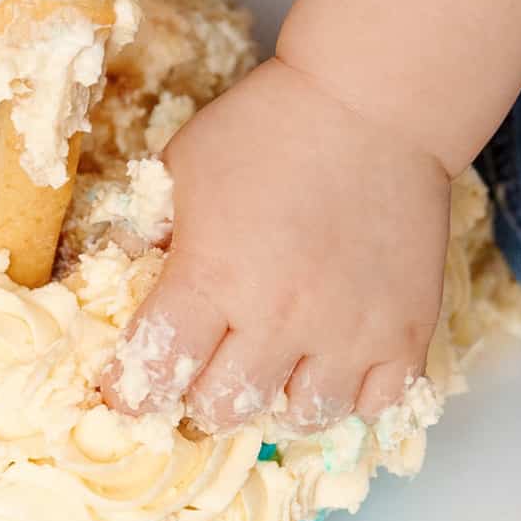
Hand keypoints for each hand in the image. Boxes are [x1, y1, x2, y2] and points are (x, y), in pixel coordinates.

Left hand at [102, 55, 451, 430]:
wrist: (373, 102)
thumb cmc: (267, 127)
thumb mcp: (181, 169)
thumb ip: (148, 233)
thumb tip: (115, 277)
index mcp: (212, 276)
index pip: (153, 373)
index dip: (132, 390)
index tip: (131, 387)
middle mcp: (279, 317)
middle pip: (223, 410)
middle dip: (200, 397)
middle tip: (205, 371)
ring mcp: (348, 332)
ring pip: (300, 418)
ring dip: (276, 399)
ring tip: (272, 366)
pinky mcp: (405, 333)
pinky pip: (374, 406)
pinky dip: (350, 395)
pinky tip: (332, 363)